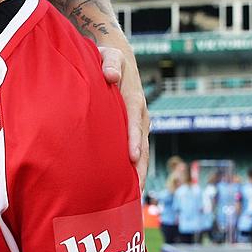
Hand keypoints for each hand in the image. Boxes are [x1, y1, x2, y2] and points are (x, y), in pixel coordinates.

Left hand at [97, 45, 148, 189]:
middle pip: (142, 143)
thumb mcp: (108, 55)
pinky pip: (135, 150)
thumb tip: (110, 76)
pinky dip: (134, 167)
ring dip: (139, 172)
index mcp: (133, 99)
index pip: (134, 121)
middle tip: (137, 188)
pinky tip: (127, 185)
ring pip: (141, 150)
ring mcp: (138, 123)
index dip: (133, 139)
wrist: (115, 59)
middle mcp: (140, 114)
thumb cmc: (108, 59)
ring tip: (134, 195)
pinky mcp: (133, 129)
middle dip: (141, 166)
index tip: (132, 157)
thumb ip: (109, 63)